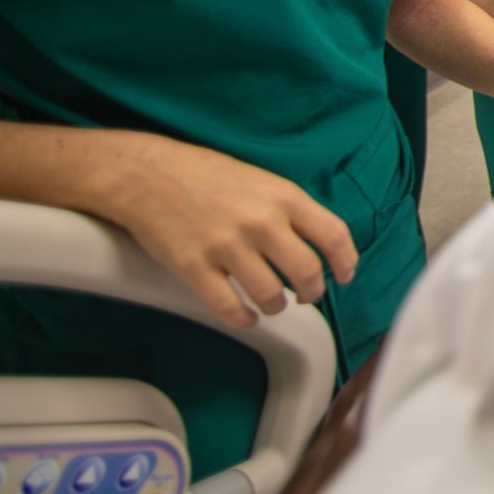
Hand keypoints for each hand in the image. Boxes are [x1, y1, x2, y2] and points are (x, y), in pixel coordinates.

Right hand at [99, 133, 358, 331]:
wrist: (147, 174)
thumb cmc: (205, 175)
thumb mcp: (261, 180)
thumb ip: (289, 210)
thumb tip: (316, 243)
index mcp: (284, 197)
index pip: (333, 235)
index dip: (346, 261)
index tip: (345, 274)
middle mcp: (261, 222)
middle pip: (307, 272)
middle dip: (312, 292)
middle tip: (306, 296)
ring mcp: (227, 246)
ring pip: (270, 295)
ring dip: (276, 306)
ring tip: (272, 303)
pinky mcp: (194, 267)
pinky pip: (229, 308)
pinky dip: (243, 319)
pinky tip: (245, 316)